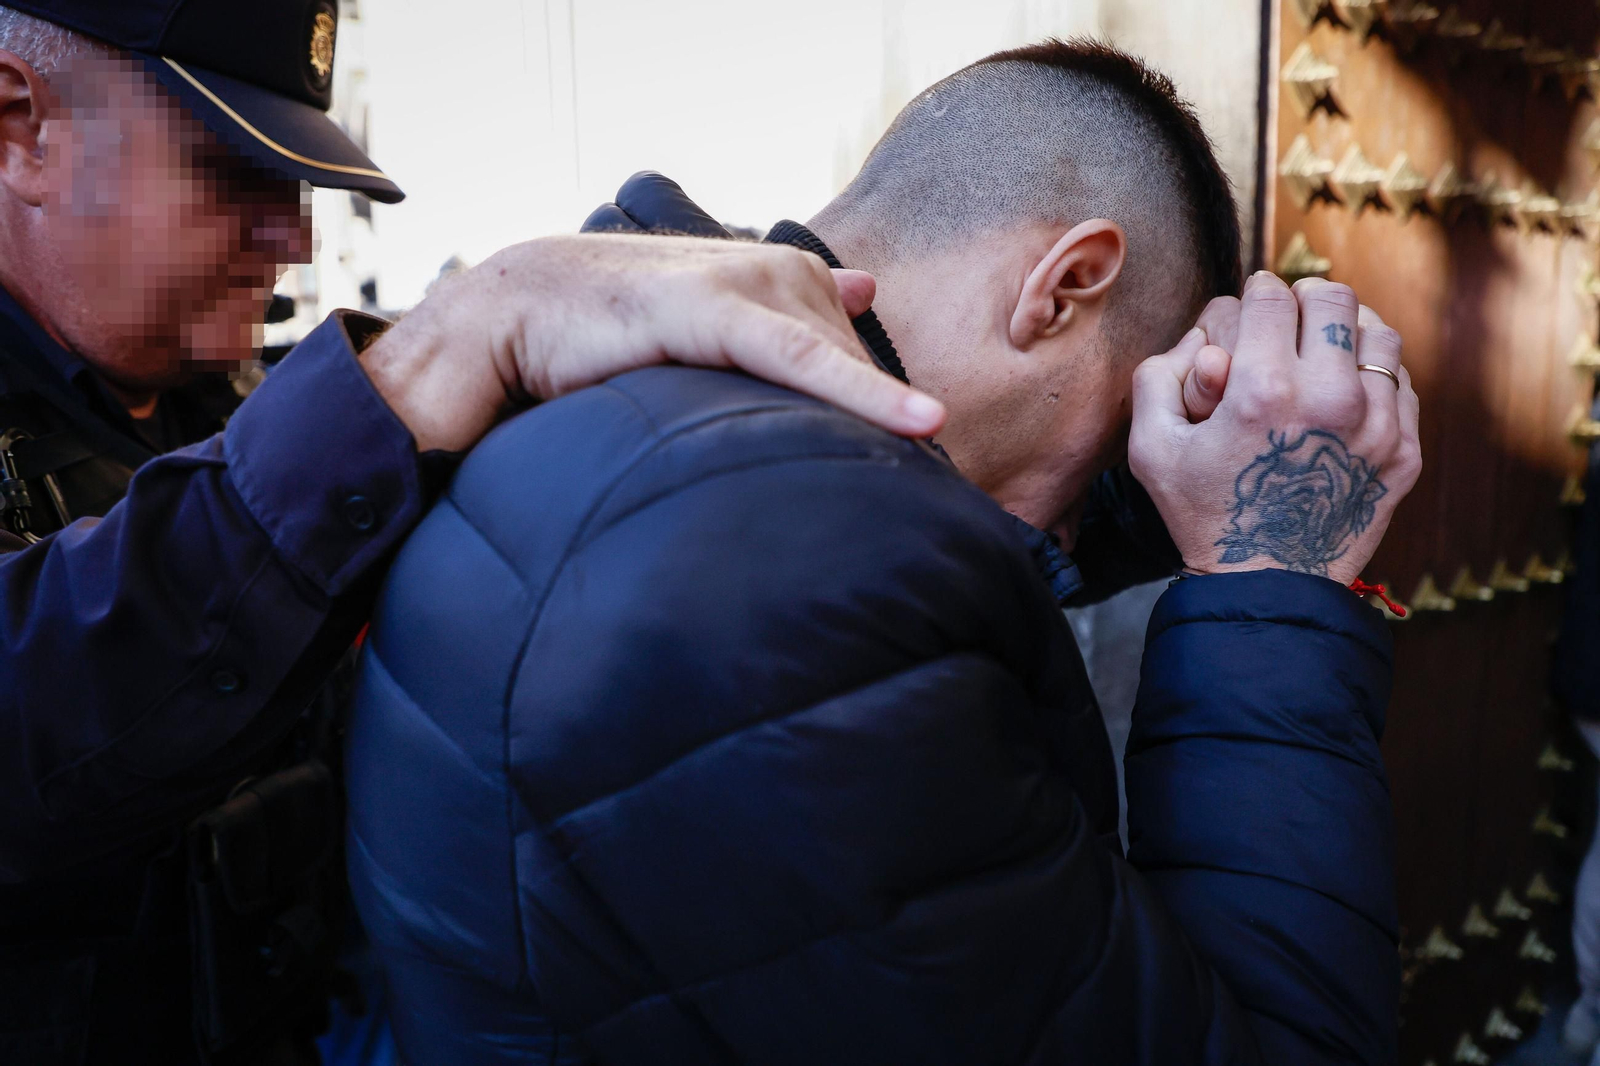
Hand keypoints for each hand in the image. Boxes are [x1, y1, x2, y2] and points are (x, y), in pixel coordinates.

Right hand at [358, 234, 945, 452]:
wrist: (516, 308)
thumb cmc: (608, 333)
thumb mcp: (710, 320)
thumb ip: (785, 310)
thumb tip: (863, 288)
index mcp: (778, 280)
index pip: (854, 357)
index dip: (888, 414)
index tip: (939, 475)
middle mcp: (774, 273)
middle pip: (855, 367)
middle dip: (881, 429)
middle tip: (922, 502)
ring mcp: (746, 286)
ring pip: (839, 366)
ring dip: (875, 425)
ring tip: (915, 489)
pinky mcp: (712, 310)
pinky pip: (802, 357)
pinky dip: (863, 392)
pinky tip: (921, 422)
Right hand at [1129, 273, 1421, 586]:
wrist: (1267, 588)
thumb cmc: (1204, 516)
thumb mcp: (1151, 449)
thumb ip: (1156, 378)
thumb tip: (1198, 337)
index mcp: (1264, 391)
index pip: (1272, 296)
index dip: (1256, 292)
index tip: (1253, 304)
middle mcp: (1328, 399)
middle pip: (1334, 299)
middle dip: (1305, 298)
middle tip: (1289, 315)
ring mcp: (1377, 424)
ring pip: (1379, 332)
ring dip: (1347, 329)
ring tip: (1324, 345)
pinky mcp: (1404, 450)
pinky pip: (1400, 381)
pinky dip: (1373, 373)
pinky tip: (1345, 390)